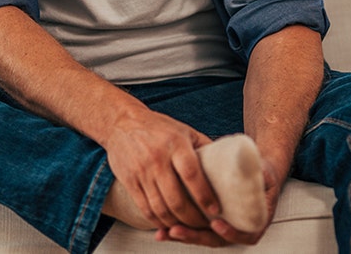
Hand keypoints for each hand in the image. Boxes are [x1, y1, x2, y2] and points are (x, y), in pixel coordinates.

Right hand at [102, 108, 219, 229]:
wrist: (122, 122)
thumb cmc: (159, 128)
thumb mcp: (185, 131)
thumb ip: (204, 148)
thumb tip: (228, 166)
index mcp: (175, 144)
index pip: (192, 175)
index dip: (204, 196)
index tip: (215, 209)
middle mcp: (157, 158)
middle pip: (176, 198)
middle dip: (193, 218)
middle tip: (204, 224)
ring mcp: (141, 171)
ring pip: (160, 208)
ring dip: (176, 223)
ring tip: (189, 227)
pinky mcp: (129, 181)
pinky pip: (145, 208)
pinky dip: (158, 221)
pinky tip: (168, 224)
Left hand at [155, 154, 285, 246]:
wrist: (253, 173)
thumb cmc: (259, 172)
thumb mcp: (263, 171)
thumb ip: (258, 172)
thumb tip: (255, 164)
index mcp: (254, 220)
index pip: (244, 234)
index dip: (230, 232)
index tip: (216, 224)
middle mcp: (237, 228)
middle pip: (216, 239)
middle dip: (195, 236)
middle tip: (177, 230)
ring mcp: (221, 228)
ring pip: (201, 237)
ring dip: (183, 236)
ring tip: (165, 232)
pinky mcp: (207, 224)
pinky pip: (193, 231)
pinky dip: (177, 232)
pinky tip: (161, 232)